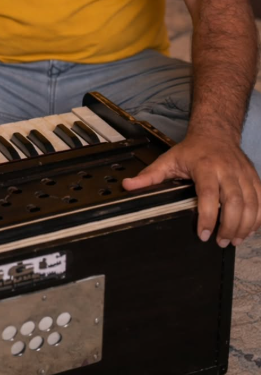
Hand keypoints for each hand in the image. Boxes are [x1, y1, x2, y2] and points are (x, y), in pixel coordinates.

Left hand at [122, 132, 260, 245]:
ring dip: (245, 226)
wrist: (216, 132)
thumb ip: (150, 176)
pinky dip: (259, 218)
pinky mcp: (254, 178)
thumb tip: (128, 186)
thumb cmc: (192, 150)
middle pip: (235, 201)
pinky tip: (249, 230)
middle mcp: (227, 170)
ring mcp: (243, 174)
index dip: (207, 216)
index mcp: (205, 166)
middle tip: (221, 242)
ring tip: (234, 240)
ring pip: (252, 203)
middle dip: (230, 226)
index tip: (202, 234)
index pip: (209, 194)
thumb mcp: (168, 159)